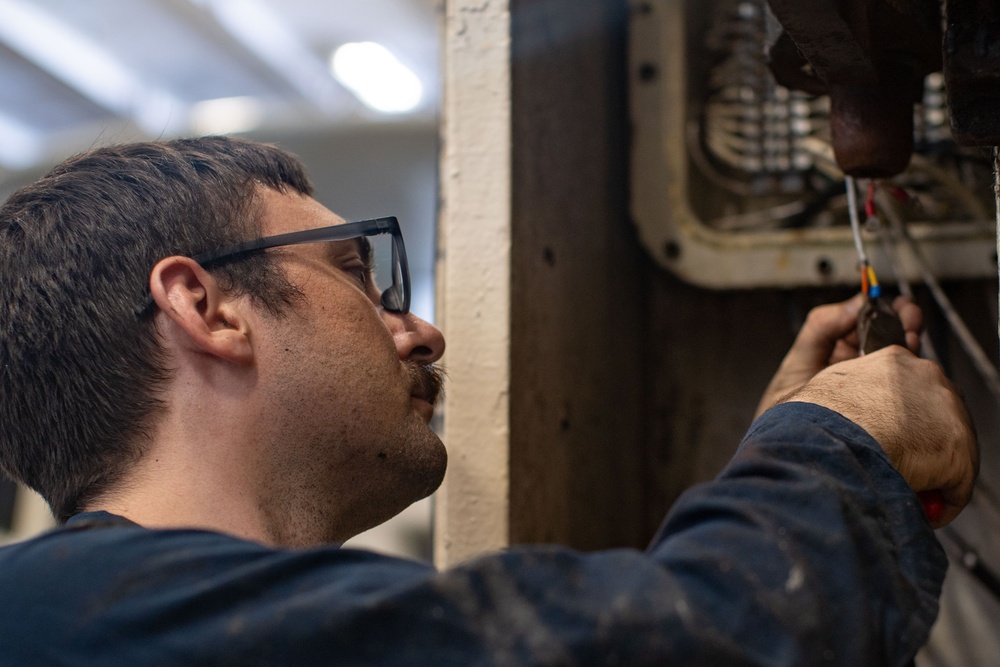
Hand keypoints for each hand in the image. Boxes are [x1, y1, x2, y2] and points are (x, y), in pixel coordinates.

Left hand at [754, 293, 921, 418]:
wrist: (792, 453)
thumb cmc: (785, 414)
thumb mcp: (798, 365)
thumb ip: (820, 329)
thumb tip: (852, 305)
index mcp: (838, 353)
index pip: (866, 323)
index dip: (880, 309)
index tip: (889, 302)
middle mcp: (860, 368)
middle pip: (890, 337)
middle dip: (903, 321)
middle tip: (909, 316)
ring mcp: (875, 388)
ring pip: (902, 360)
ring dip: (910, 342)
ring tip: (911, 334)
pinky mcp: (887, 409)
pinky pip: (905, 385)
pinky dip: (910, 369)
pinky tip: (908, 359)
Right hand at [782, 347, 977, 526]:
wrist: (832, 440)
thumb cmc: (818, 420)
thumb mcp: (830, 388)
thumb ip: (855, 393)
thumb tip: (852, 413)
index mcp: (894, 359)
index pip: (912, 386)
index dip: (903, 416)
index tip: (891, 434)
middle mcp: (928, 377)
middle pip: (939, 414)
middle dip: (923, 441)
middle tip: (902, 464)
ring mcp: (949, 412)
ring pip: (951, 448)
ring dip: (931, 470)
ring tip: (907, 488)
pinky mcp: (958, 450)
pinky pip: (957, 485)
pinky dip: (940, 500)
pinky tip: (918, 506)